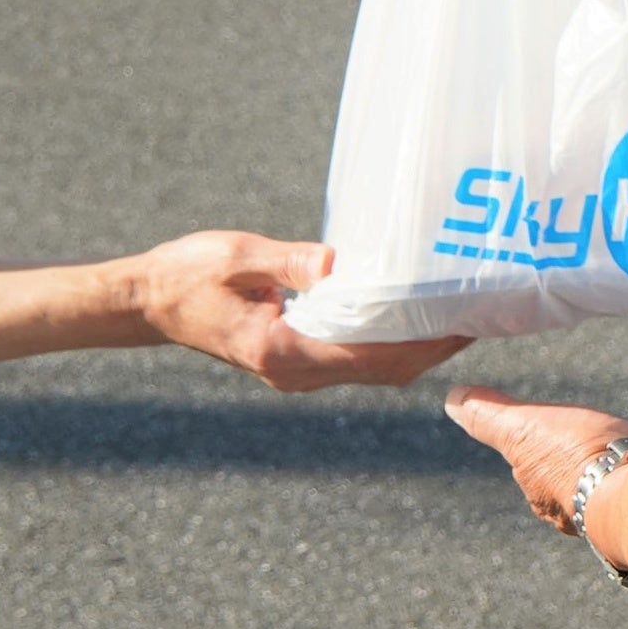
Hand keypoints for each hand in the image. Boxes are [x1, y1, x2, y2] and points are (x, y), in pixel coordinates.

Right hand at [128, 233, 468, 391]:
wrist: (150, 300)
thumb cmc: (186, 273)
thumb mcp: (236, 256)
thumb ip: (289, 262)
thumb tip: (337, 263)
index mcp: (279, 350)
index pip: (367, 356)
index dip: (419, 344)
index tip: (458, 324)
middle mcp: (293, 372)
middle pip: (380, 370)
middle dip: (432, 348)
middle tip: (477, 315)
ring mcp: (295, 372)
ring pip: (372, 370)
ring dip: (416, 348)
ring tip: (457, 315)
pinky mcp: (296, 360)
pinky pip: (354, 360)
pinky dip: (389, 343)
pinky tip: (411, 317)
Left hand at [441, 387, 627, 533]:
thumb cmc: (576, 457)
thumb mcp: (523, 426)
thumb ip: (489, 415)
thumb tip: (452, 400)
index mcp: (541, 494)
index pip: (533, 470)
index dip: (540, 449)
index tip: (552, 437)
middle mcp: (571, 513)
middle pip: (568, 484)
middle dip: (575, 468)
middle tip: (589, 447)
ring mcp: (608, 515)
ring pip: (603, 490)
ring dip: (609, 474)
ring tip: (623, 456)